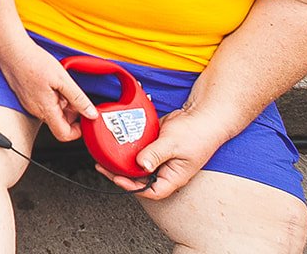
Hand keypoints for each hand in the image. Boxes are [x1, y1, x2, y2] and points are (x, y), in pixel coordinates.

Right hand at [0, 40, 97, 140]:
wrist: (11, 50)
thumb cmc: (32, 61)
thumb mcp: (63, 79)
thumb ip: (79, 99)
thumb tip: (91, 113)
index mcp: (45, 109)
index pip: (64, 135)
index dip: (78, 131)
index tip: (85, 119)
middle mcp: (36, 110)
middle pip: (59, 122)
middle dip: (71, 112)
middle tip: (74, 95)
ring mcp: (29, 104)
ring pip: (52, 112)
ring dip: (61, 102)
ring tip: (61, 85)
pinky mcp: (26, 97)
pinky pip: (43, 103)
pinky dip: (52, 96)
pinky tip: (51, 82)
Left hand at [100, 105, 228, 199]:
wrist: (203, 115)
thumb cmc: (198, 133)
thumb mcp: (173, 144)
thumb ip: (155, 154)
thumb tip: (140, 165)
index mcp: (173, 177)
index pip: (151, 191)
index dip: (132, 188)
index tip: (117, 178)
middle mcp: (166, 170)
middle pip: (140, 179)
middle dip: (121, 174)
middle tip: (103, 167)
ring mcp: (160, 158)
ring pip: (138, 164)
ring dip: (123, 161)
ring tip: (105, 156)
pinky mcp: (155, 145)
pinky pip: (140, 150)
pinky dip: (129, 147)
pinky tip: (118, 142)